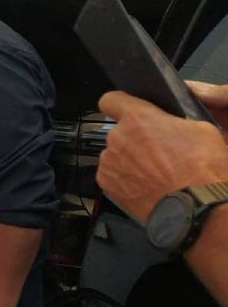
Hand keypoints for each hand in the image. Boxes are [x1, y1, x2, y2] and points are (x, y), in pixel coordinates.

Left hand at [97, 90, 227, 222]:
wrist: (195, 207)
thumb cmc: (201, 167)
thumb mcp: (200, 129)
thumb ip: (173, 120)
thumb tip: (168, 122)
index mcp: (138, 118)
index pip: (111, 99)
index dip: (119, 103)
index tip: (125, 109)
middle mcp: (118, 137)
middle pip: (118, 131)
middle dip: (134, 137)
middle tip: (156, 150)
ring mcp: (109, 162)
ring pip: (115, 154)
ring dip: (128, 159)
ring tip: (153, 172)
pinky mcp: (106, 184)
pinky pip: (112, 174)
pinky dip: (124, 178)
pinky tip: (144, 184)